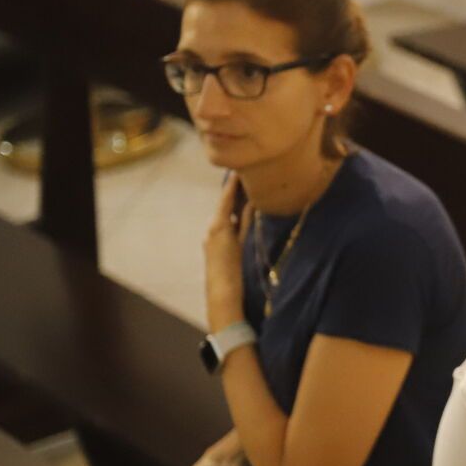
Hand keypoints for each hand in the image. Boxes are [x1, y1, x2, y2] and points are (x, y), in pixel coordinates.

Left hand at [203, 173, 248, 329]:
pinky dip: (235, 219)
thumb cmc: (233, 272)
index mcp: (218, 226)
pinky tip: (245, 218)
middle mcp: (212, 230)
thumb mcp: (242, 243)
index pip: (227, 198)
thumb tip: (252, 202)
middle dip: (236, 192)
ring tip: (250, 193)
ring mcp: (213, 240)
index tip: (239, 167)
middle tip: (248, 177)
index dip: (234, 183)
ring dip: (237, 206)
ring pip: (227, 217)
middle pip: (226, 205)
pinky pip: (228, 228)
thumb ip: (247, 222)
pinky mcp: (216, 249)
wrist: (222, 298)